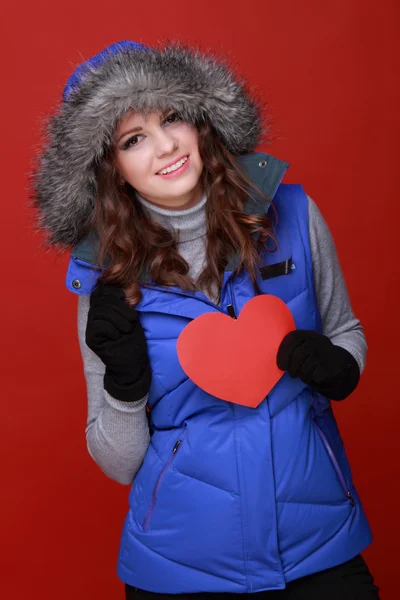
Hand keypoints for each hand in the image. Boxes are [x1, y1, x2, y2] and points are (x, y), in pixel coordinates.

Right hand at [85, 282, 150, 401]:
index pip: (99, 293)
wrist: (132, 364)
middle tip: (132, 318)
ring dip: (118, 318)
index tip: (123, 296)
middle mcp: (94, 319)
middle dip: (119, 307)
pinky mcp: (91, 340)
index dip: (110, 290)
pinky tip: (118, 335)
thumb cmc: (133, 341)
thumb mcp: (131, 318)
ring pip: (100, 312)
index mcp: (104, 311)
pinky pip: (98, 325)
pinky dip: (111, 328)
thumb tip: (125, 287)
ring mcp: (91, 329)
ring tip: (127, 328)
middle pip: (100, 301)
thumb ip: (123, 304)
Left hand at [276, 330, 359, 399]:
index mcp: (310, 335)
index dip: (283, 352)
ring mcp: (324, 353)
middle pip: (296, 355)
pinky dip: (310, 379)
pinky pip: (312, 375)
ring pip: (303, 368)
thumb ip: (293, 349)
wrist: (340, 366)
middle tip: (292, 373)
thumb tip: (280, 362)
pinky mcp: (329, 366)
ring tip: (306, 374)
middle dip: (292, 368)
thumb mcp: (306, 348)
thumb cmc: (316, 357)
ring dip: (302, 374)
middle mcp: (318, 341)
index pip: (293, 338)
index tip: (281, 365)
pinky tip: (315, 376)